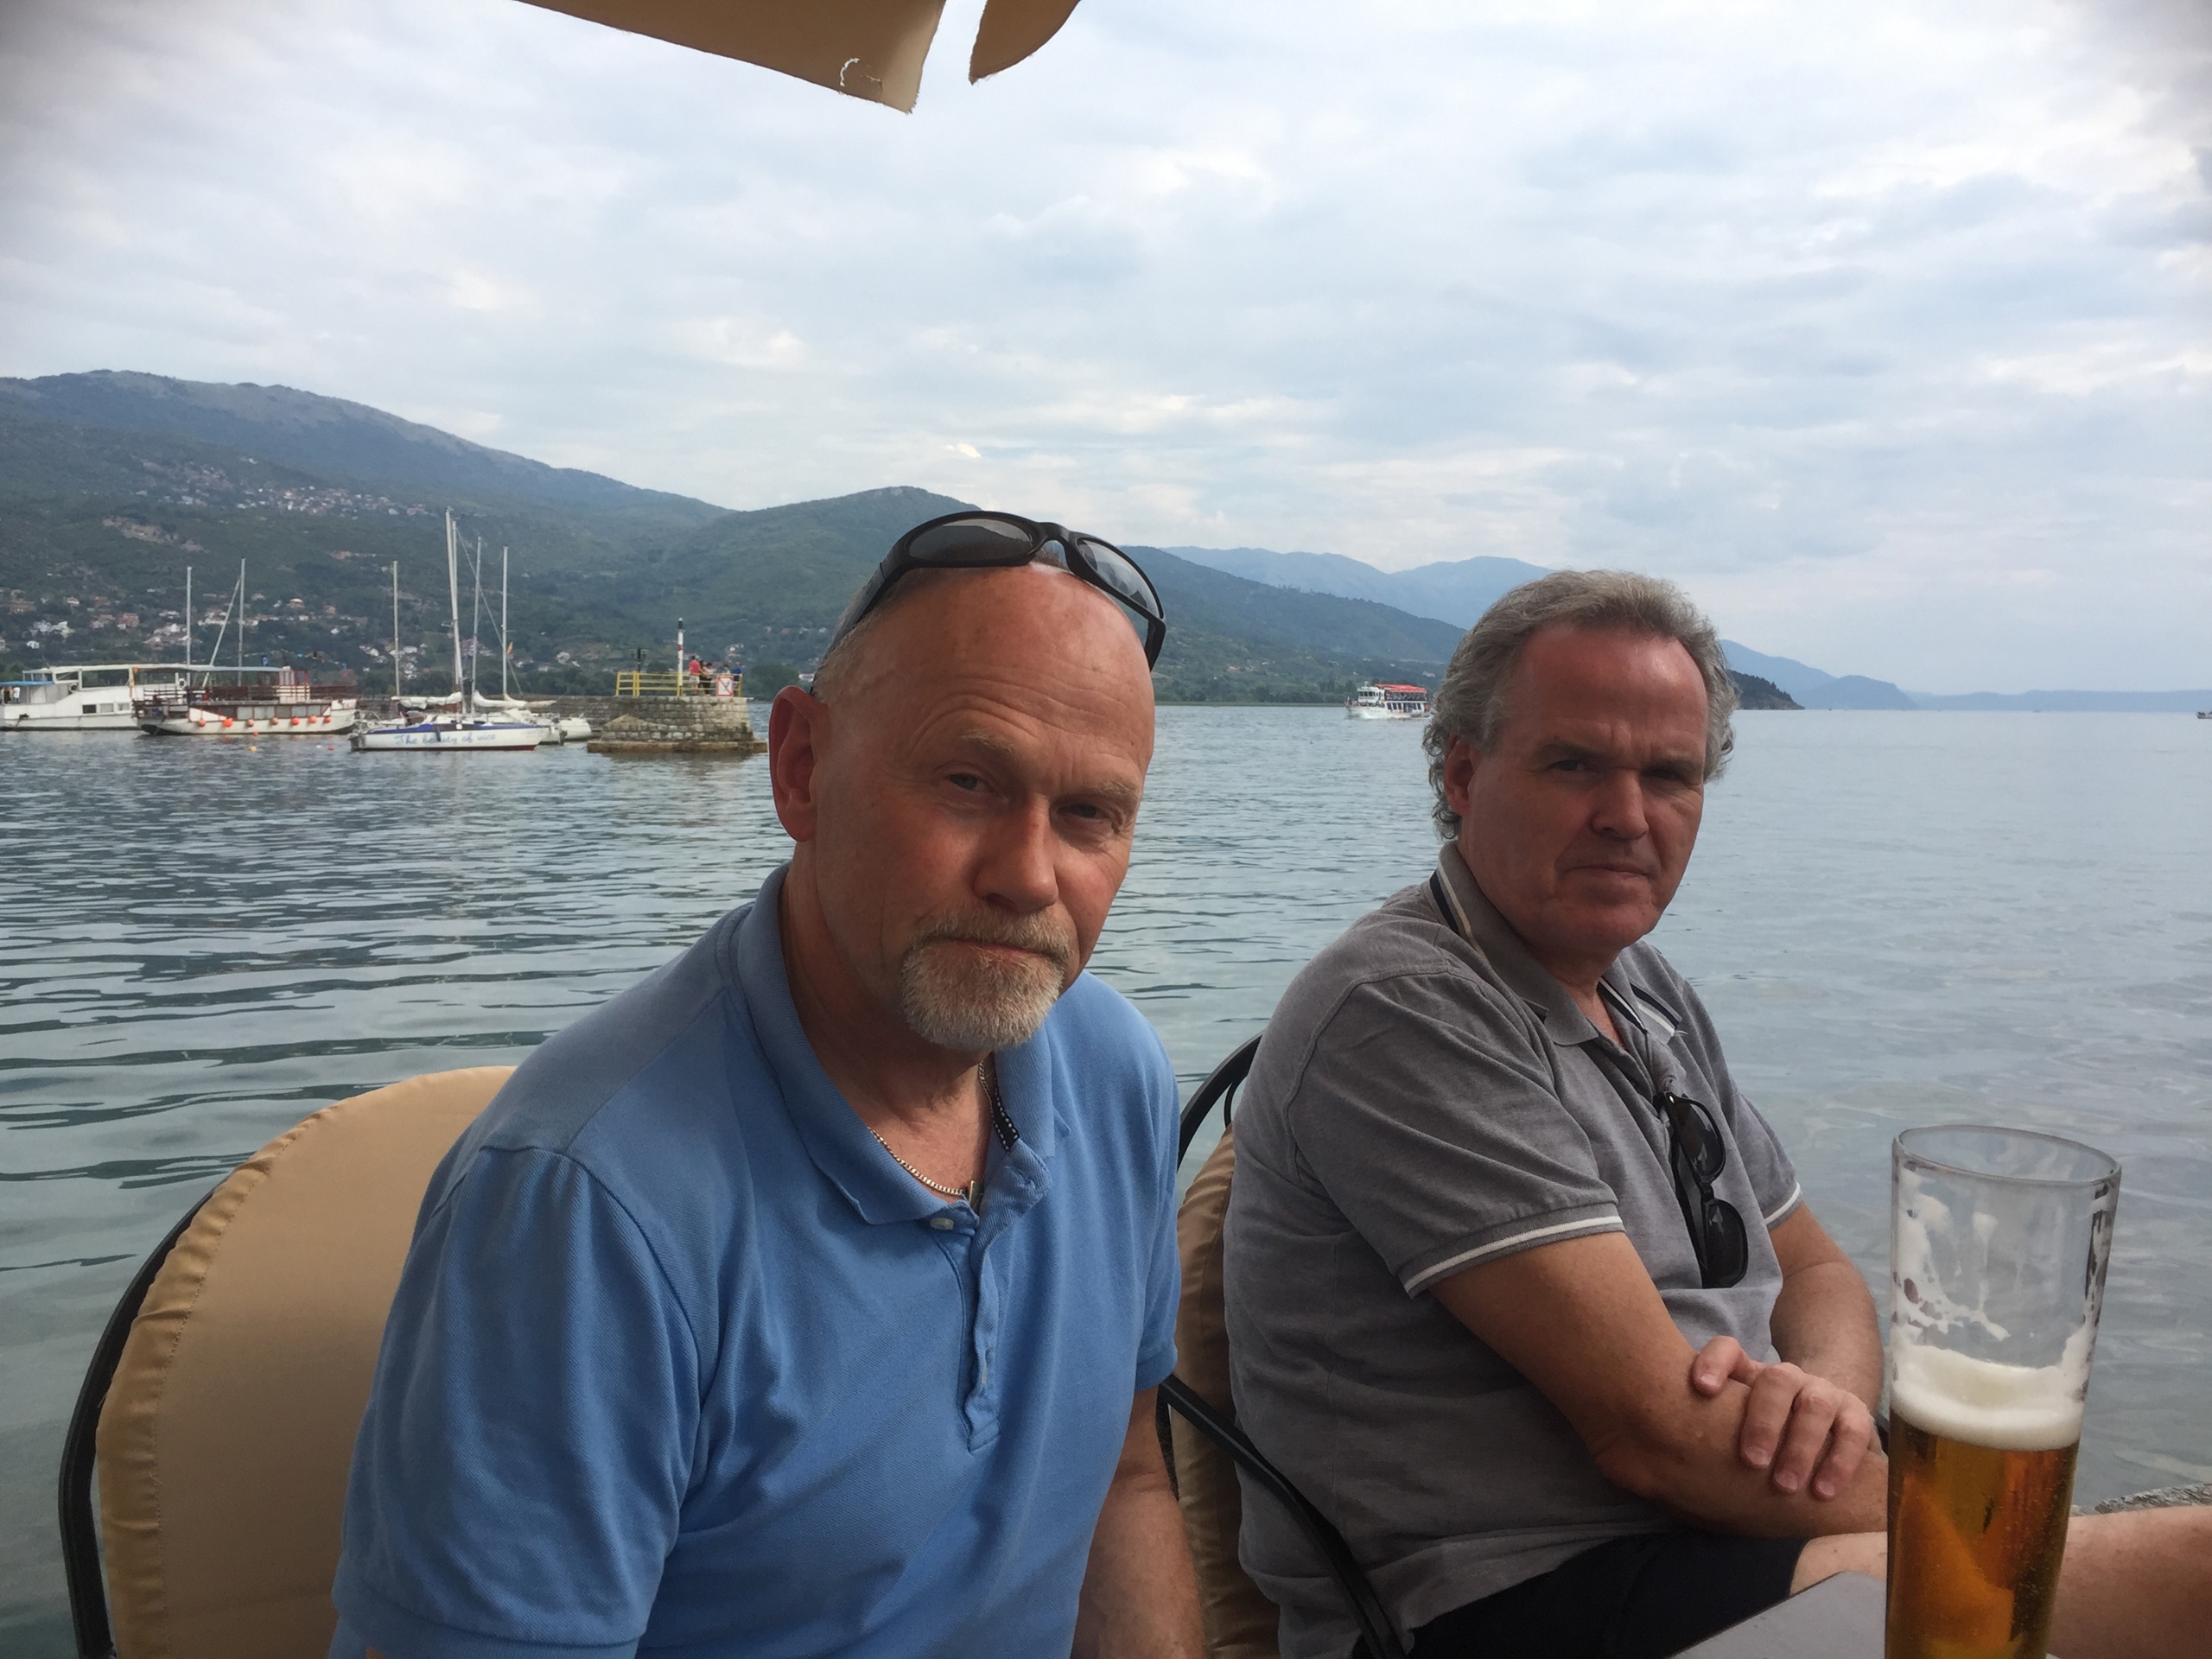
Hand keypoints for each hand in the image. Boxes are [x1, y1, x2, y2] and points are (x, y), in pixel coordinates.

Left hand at [1690, 1336, 1874, 1499]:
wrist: (1826, 1427)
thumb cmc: (1764, 1434)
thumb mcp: (1733, 1427)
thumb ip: (1702, 1430)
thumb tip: (1652, 1458)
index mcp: (1750, 1374)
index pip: (1728, 1350)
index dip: (1714, 1362)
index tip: (1701, 1388)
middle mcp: (1789, 1377)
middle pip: (1776, 1380)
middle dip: (1763, 1421)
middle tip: (1751, 1461)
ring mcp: (1825, 1393)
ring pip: (1816, 1405)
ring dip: (1800, 1446)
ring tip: (1785, 1486)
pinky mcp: (1857, 1415)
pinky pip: (1854, 1432)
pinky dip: (1840, 1461)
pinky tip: (1823, 1492)